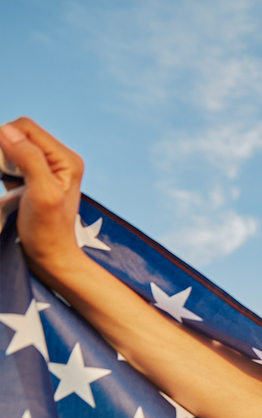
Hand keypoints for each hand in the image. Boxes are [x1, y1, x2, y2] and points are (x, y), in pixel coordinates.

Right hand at [0, 118, 83, 266]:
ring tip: (10, 185)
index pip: (26, 128)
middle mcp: (58, 159)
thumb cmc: (49, 231)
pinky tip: (8, 187)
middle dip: (2, 150)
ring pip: (10, 146)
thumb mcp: (42, 194)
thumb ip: (29, 159)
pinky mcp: (31, 177)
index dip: (6, 139)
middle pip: (17, 134)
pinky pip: (9, 161)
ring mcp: (44, 168)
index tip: (4, 167)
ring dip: (1, 160)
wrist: (50, 256)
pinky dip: (1, 168)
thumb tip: (6, 131)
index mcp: (67, 159)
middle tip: (8, 179)